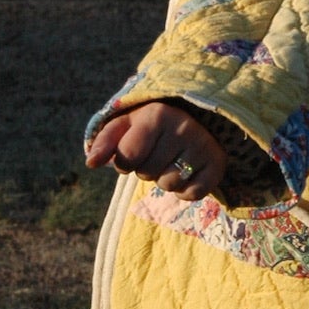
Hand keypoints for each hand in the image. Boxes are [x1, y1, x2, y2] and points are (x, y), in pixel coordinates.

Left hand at [86, 101, 226, 201]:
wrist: (195, 119)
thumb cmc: (151, 126)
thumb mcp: (125, 126)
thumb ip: (104, 142)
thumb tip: (91, 163)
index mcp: (158, 114)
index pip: (127, 157)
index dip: (125, 161)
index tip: (134, 151)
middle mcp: (184, 127)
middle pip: (148, 173)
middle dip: (147, 169)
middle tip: (158, 153)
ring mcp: (203, 145)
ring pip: (169, 185)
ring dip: (165, 179)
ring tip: (173, 160)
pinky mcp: (217, 164)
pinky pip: (191, 194)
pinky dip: (185, 190)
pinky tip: (188, 171)